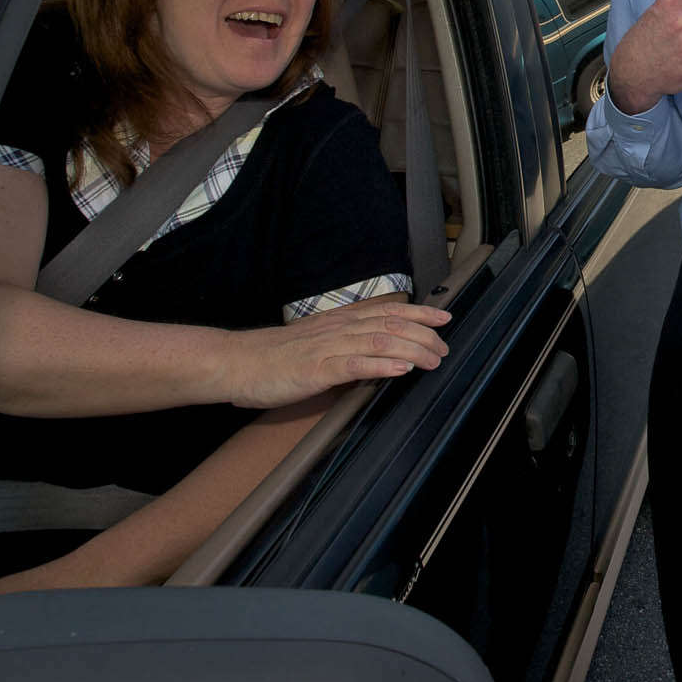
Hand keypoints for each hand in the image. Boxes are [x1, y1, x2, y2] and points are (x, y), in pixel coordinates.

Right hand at [227, 301, 450, 408]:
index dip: (418, 313)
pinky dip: (381, 366)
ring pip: (378, 342)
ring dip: (411, 349)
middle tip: (444, 347)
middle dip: (423, 334)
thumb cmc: (274, 357)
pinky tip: (400, 370)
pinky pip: (353, 365)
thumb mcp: (316, 344)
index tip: (443, 317)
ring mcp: (327, 348)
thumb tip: (374, 351)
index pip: (387, 311)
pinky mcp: (316, 369)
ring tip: (433, 359)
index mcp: (339, 322)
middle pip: (390, 325)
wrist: (236, 363)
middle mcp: (337, 329)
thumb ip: (344, 344)